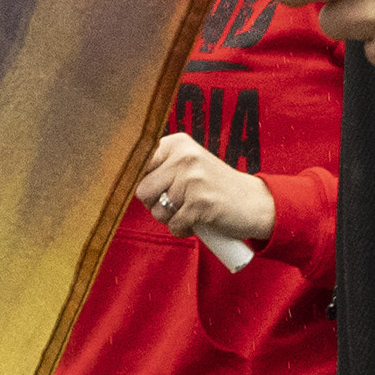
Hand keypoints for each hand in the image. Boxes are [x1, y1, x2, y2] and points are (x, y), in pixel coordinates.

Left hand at [135, 130, 275, 246]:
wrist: (255, 202)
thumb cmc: (216, 187)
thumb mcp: (190, 165)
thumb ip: (161, 166)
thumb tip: (120, 178)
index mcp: (178, 144)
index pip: (138, 163)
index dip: (144, 182)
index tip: (158, 188)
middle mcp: (185, 157)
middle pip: (142, 191)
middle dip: (156, 204)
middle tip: (179, 203)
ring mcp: (193, 180)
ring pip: (157, 211)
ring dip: (171, 218)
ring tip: (191, 210)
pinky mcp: (200, 204)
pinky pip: (174, 225)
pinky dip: (183, 230)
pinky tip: (198, 222)